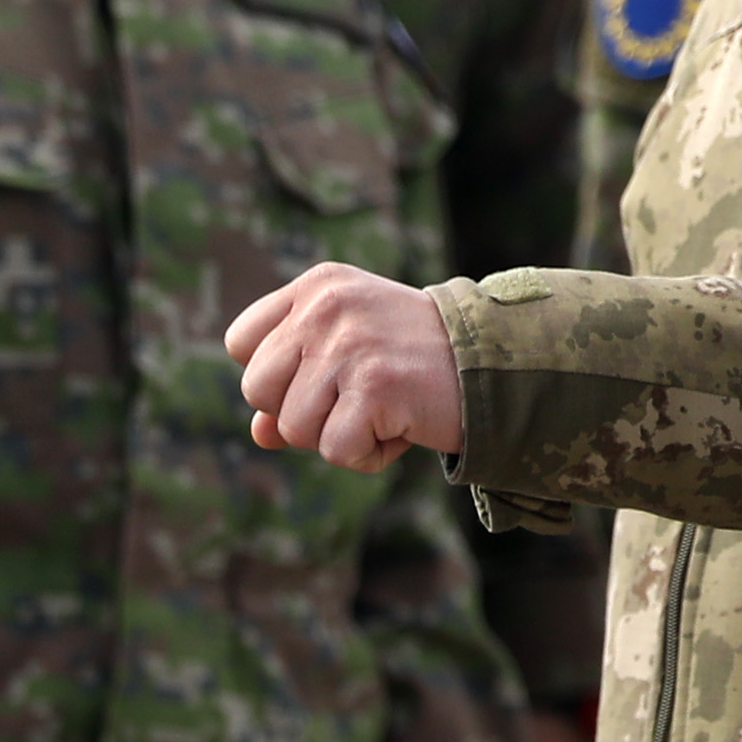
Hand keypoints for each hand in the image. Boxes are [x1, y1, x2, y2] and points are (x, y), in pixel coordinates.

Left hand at [226, 264, 459, 471]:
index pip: (241, 342)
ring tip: (385, 410)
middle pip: (257, 389)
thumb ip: (296, 384)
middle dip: (300, 411)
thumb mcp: (352, 352)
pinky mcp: (375, 387)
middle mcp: (327, 308)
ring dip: (338, 435)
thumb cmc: (421, 358)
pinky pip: (336, 450)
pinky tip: (402, 429)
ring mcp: (349, 347)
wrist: (501, 363)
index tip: (325, 374)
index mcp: (319, 285)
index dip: (275, 375)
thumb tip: (260, 435)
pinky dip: (368, 455)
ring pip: (292, 427)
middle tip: (357, 397)